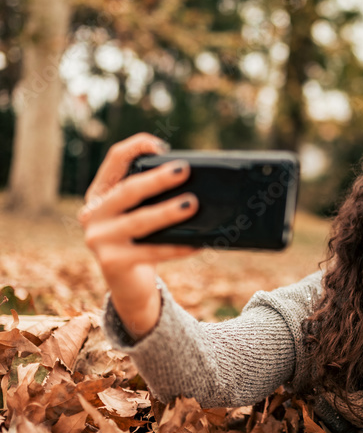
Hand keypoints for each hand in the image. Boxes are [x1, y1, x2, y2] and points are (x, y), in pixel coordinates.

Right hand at [79, 132, 198, 340]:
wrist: (128, 287)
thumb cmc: (140, 241)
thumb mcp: (138, 214)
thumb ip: (151, 196)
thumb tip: (189, 178)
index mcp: (100, 194)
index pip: (114, 160)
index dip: (136, 147)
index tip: (161, 145)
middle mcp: (93, 214)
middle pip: (127, 190)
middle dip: (157, 179)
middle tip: (185, 170)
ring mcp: (99, 239)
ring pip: (139, 221)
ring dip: (168, 212)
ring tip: (193, 204)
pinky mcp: (113, 263)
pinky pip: (152, 252)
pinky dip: (178, 247)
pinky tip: (198, 243)